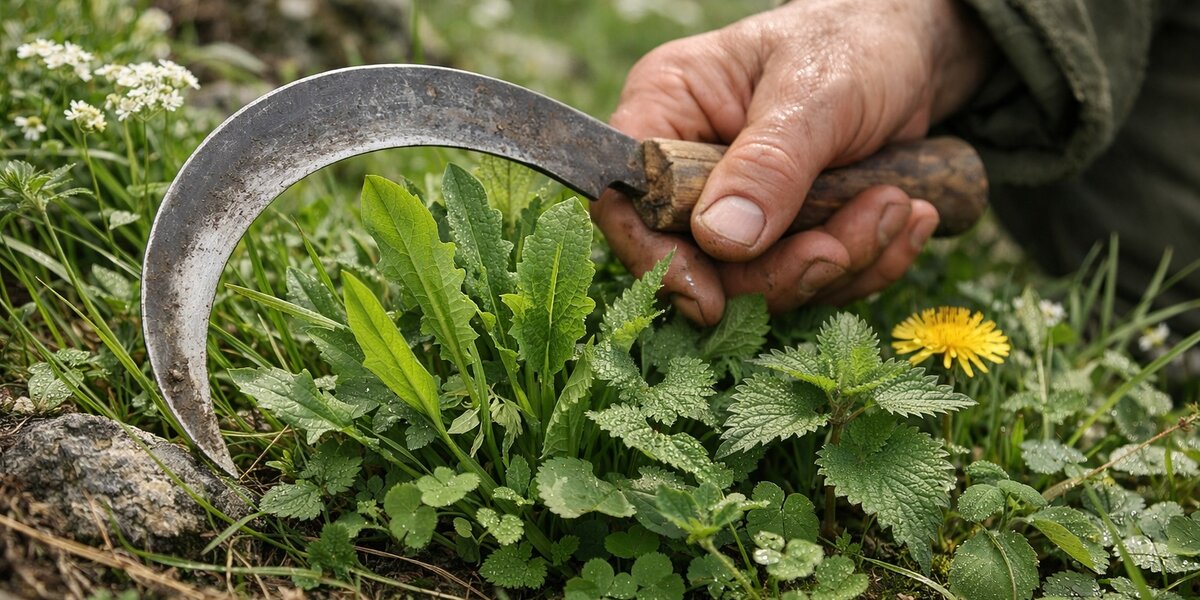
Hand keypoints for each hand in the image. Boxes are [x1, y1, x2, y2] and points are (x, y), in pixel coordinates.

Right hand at [592, 0, 992, 324]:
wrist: (918, 52)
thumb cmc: (857, 43)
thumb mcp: (818, 91)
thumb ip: (770, 164)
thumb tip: (721, 240)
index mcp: (667, 110)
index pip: (628, 201)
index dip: (658, 258)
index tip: (709, 298)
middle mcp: (689, 167)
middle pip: (698, 261)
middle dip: (780, 268)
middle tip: (844, 247)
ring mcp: (738, 208)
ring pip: (763, 280)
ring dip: (841, 259)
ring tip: (897, 205)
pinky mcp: (788, 235)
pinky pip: (814, 279)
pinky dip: (867, 261)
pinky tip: (907, 218)